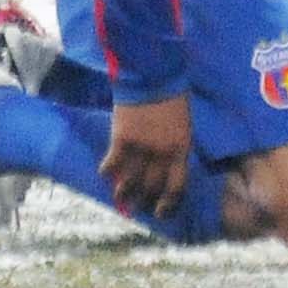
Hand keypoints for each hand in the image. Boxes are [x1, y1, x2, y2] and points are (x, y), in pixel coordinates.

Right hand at [102, 94, 193, 220]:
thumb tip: (165, 166)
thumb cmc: (172, 97)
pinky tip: (104, 173)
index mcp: (181, 149)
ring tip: (120, 197)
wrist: (153, 76)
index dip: (168, 204)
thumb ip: (175, 147)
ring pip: (130, 181)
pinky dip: (107, 171)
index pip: (176, 187)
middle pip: (151, 187)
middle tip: (137, 207)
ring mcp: (141, 148)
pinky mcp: (121, 139)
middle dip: (144, 200)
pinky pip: (112, 163)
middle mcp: (161, 154)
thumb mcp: (183, 125)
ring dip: (124, 192)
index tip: (161, 212)